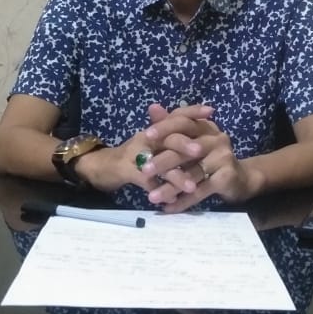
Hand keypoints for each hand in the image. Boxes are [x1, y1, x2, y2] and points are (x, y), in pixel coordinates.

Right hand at [74, 103, 211, 195]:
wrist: (100, 165)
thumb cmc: (132, 155)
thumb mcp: (152, 142)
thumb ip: (171, 134)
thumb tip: (198, 123)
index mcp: (154, 129)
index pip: (174, 115)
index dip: (192, 111)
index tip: (211, 111)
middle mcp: (146, 137)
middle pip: (168, 137)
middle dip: (186, 145)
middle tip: (202, 152)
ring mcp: (134, 154)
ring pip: (159, 163)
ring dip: (177, 176)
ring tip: (193, 187)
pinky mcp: (126, 171)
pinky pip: (146, 181)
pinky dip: (160, 191)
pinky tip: (172, 201)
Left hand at [139, 104, 260, 212]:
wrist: (241, 179)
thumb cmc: (211, 159)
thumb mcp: (193, 142)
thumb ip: (172, 128)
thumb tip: (152, 107)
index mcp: (206, 127)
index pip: (184, 121)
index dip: (165, 127)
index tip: (146, 135)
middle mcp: (216, 139)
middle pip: (186, 149)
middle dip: (163, 160)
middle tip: (144, 170)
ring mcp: (223, 157)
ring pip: (191, 173)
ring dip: (170, 187)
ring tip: (152, 197)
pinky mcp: (226, 177)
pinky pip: (200, 191)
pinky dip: (184, 201)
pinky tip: (169, 208)